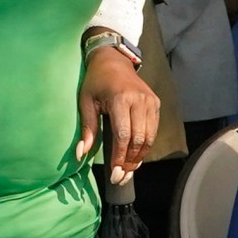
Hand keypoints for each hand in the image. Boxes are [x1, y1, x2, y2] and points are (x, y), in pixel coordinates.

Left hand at [77, 45, 158, 178]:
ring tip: (128, 170)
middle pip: (139, 139)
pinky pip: (154, 130)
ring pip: (150, 137)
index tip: (114, 173)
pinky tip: (136, 156)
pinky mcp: (156, 103)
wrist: (113, 60)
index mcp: (121, 99)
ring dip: (140, 157)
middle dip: (131, 161)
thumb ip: (87, 128)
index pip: (123, 135)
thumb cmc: (96, 81)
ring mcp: (151, 101)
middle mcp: (139, 100)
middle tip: (121, 177)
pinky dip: (146, 146)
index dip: (120, 157)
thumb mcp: (85, 102)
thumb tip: (80, 154)